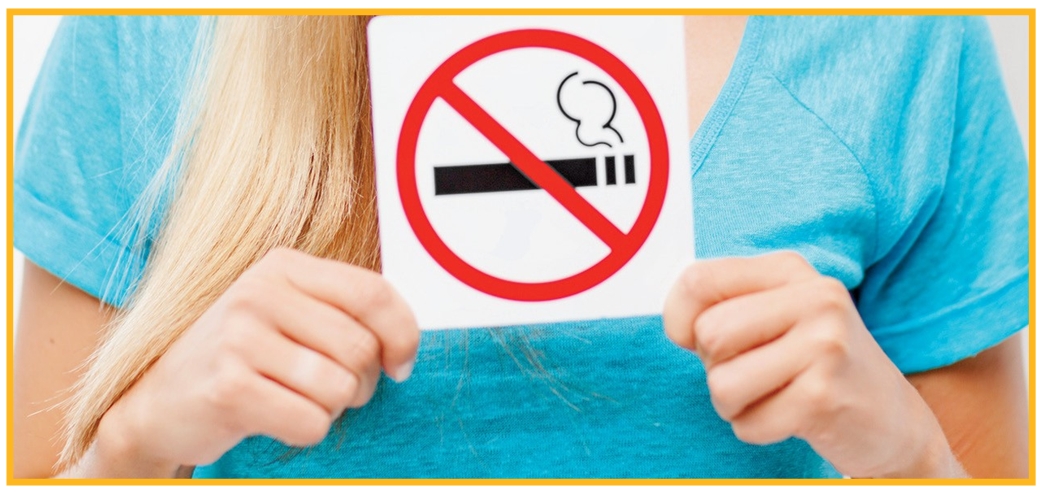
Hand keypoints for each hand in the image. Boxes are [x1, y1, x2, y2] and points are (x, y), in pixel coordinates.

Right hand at [91, 248, 419, 476]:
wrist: (160, 403)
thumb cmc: (242, 360)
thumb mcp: (289, 315)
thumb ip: (344, 313)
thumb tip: (407, 345)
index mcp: (283, 266)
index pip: (373, 292)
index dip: (403, 334)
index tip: (400, 364)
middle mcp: (259, 292)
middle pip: (361, 347)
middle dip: (362, 381)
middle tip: (331, 389)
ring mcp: (239, 338)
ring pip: (340, 388)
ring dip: (331, 408)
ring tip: (297, 399)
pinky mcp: (227, 387)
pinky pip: (310, 421)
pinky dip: (305, 430)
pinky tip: (274, 416)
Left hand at [662, 251, 964, 477]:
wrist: (894, 421)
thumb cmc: (814, 366)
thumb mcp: (774, 317)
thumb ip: (723, 306)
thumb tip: (677, 325)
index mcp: (791, 270)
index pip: (697, 280)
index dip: (679, 320)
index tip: (699, 341)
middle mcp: (815, 297)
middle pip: (709, 335)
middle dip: (716, 368)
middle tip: (756, 374)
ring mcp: (825, 345)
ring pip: (721, 384)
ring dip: (734, 405)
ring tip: (772, 396)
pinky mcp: (825, 395)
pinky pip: (748, 424)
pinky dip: (757, 430)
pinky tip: (792, 418)